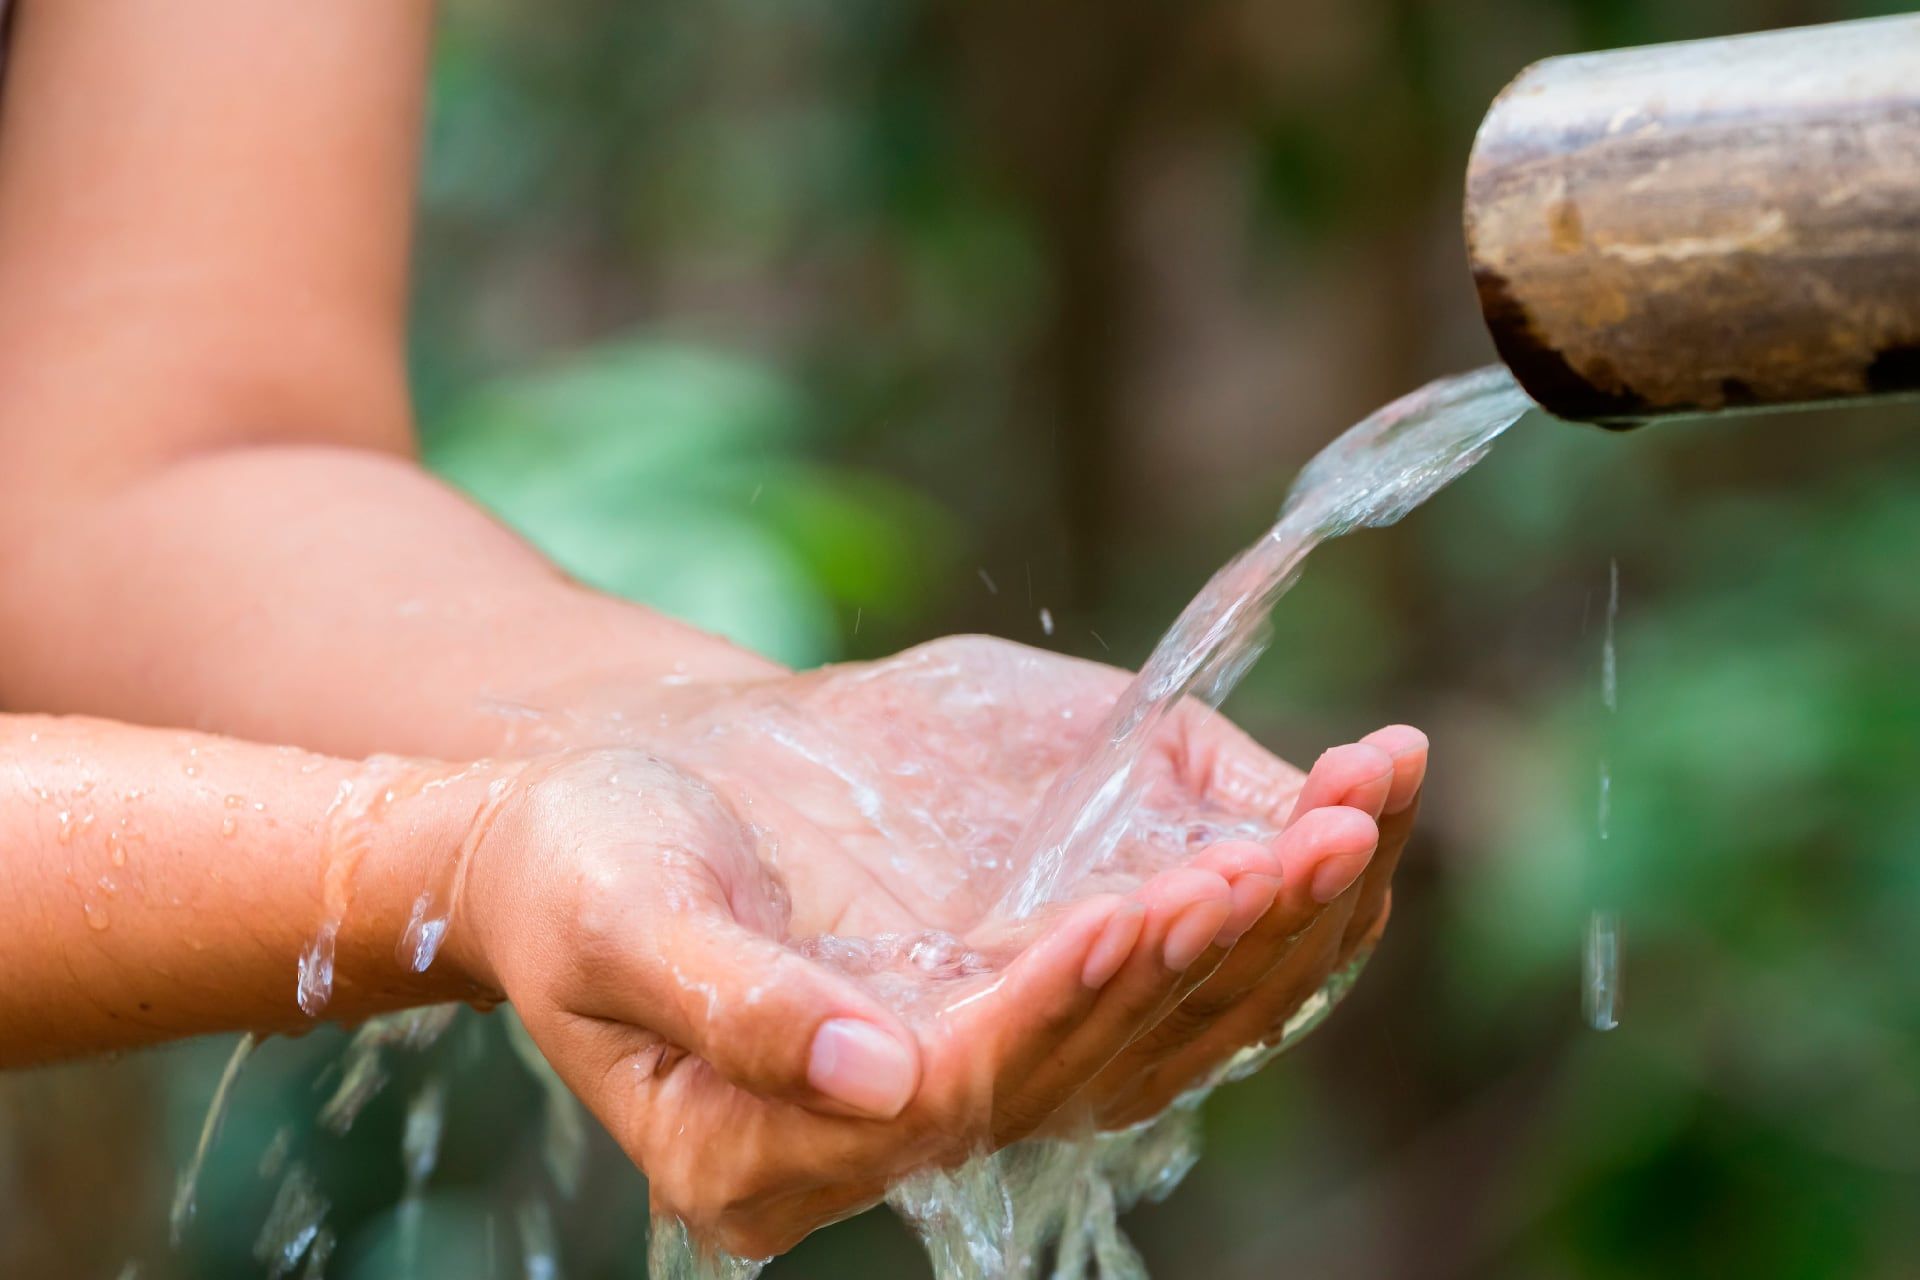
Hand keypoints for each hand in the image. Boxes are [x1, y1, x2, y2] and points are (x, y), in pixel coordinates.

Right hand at [486, 637, 1424, 1158]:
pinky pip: (1175, 961)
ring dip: (1272, 922)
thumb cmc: (578, 866)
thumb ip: (738, 1008)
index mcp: (775, 1152)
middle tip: (1302, 849)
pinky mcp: (1028, 979)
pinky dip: (1267, 889)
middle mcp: (902, 1121)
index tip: (1127, 908)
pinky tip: (1349, 801)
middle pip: (1090, 1064)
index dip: (1049, 1007)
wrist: (608, 799)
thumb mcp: (621, 923)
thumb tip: (883, 1078)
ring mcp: (979, 1054)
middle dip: (1201, 955)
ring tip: (1360, 812)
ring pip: (1163, 1022)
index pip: (953, 1090)